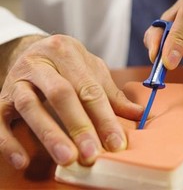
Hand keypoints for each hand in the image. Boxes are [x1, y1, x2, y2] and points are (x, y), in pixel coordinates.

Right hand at [0, 35, 142, 168]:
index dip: (104, 117)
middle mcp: (41, 63)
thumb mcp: (91, 70)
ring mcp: (18, 79)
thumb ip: (112, 94)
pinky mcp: (1, 96)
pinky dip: (8, 141)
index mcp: (68, 53)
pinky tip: (22, 160)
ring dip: (49, 134)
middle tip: (92, 153)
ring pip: (31, 106)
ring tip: (67, 158)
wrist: (32, 50)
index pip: (89, 89)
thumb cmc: (67, 63)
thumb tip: (139, 114)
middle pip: (61, 94)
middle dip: (78, 125)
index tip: (116, 143)